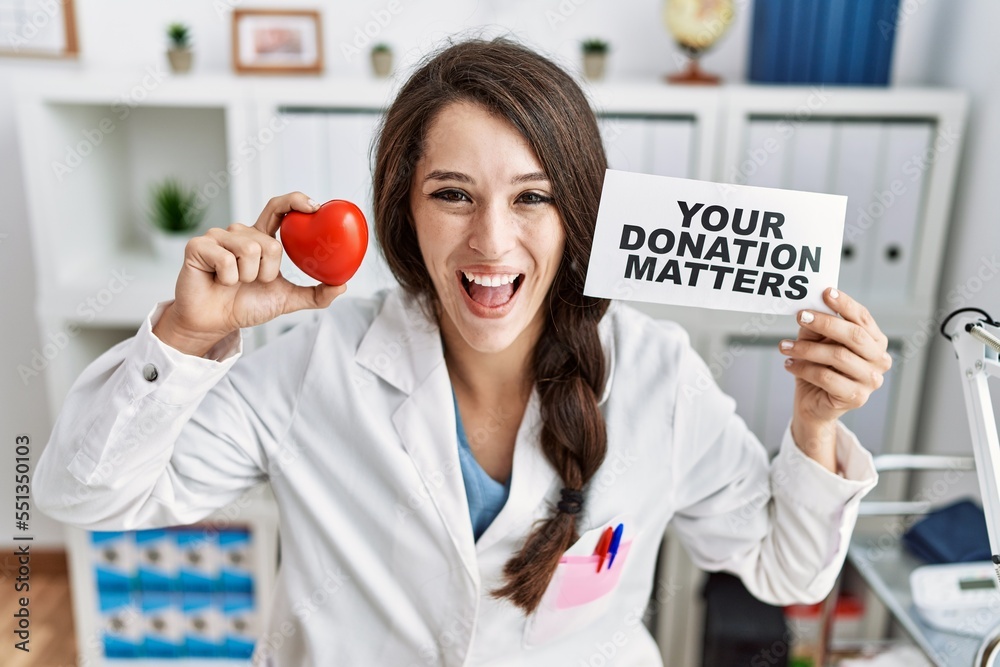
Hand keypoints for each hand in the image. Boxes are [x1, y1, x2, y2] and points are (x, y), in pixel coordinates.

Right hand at [153, 192, 346, 355]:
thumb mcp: (286, 300)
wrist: (214, 323)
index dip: (295, 201)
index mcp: (260, 238)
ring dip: (248, 276)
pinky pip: (226, 260)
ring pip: (249, 250)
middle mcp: (240, 232)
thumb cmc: (245, 306)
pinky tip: (219, 282)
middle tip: (254, 282)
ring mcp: (217, 237)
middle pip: (270, 243)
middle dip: (268, 271)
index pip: (279, 209)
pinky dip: (228, 279)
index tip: (314, 207)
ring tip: (236, 282)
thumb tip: (342, 285)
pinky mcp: (198, 246)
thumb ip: (314, 294)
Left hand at [778, 288, 891, 471]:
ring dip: (806, 348)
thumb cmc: (818, 367)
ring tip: (784, 346)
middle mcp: (879, 360)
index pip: (863, 318)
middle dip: (826, 323)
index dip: (845, 304)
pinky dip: (803, 368)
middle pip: (854, 336)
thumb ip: (818, 325)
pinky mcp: (856, 397)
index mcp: (875, 342)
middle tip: (800, 316)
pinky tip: (789, 364)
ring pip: (838, 356)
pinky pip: (826, 377)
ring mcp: (871, 380)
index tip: (825, 292)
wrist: (813, 403)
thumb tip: (811, 304)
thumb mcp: (817, 341)